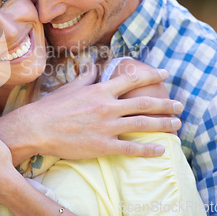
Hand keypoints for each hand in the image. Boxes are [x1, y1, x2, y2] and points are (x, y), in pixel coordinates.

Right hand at [19, 68, 181, 158]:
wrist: (37, 128)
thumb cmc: (52, 107)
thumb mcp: (70, 87)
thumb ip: (86, 77)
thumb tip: (93, 66)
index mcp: (100, 90)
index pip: (132, 79)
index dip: (151, 75)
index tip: (165, 74)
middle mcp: (108, 107)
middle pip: (144, 103)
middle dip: (165, 104)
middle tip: (179, 105)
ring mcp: (106, 127)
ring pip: (143, 124)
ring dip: (163, 124)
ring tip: (176, 125)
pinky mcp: (103, 145)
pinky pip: (131, 148)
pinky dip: (148, 149)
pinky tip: (160, 149)